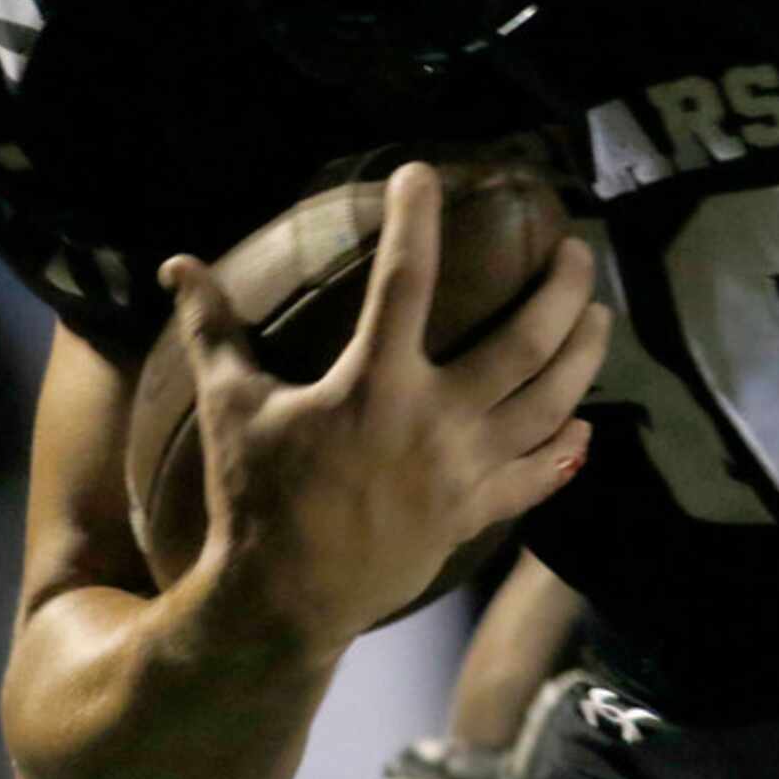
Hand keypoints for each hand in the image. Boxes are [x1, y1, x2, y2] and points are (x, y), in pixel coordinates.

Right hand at [157, 163, 608, 651]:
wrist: (283, 604)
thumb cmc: (256, 500)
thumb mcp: (231, 410)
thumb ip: (214, 331)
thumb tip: (177, 263)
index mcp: (374, 385)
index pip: (405, 280)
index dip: (415, 220)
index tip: (423, 174)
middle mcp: (434, 421)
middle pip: (524, 340)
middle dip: (561, 288)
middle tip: (576, 249)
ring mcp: (464, 470)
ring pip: (551, 401)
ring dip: (585, 353)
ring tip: (600, 314)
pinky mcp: (476, 512)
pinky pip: (540, 475)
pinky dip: (568, 447)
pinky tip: (586, 420)